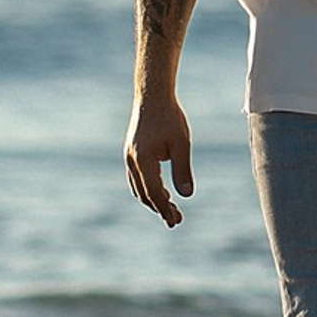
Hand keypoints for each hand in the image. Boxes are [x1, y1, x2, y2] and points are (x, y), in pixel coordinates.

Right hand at [125, 89, 192, 224]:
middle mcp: (132, 161)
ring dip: (153, 200)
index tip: (175, 221)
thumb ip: (182, 170)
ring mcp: (129, 157)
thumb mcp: (181, 144)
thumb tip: (186, 195)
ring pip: (138, 188)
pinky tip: (162, 189)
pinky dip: (148, 188)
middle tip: (176, 220)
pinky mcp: (131, 152)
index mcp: (143, 161)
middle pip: (144, 194)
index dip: (165, 209)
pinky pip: (136, 178)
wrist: (152, 96)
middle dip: (160, 208)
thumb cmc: (169, 118)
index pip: (154, 194)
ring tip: (170, 207)